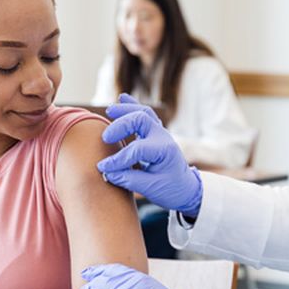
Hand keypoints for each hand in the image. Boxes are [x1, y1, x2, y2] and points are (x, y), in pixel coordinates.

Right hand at [97, 94, 202, 215]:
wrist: (186, 188)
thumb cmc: (170, 189)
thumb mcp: (151, 189)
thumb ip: (128, 179)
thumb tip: (107, 172)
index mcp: (164, 151)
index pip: (136, 150)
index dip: (117, 159)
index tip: (103, 168)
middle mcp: (163, 138)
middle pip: (141, 120)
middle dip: (121, 125)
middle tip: (106, 137)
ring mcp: (160, 133)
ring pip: (143, 112)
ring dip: (126, 110)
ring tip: (110, 111)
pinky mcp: (155, 133)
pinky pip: (145, 114)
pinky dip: (133, 106)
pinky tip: (121, 98)